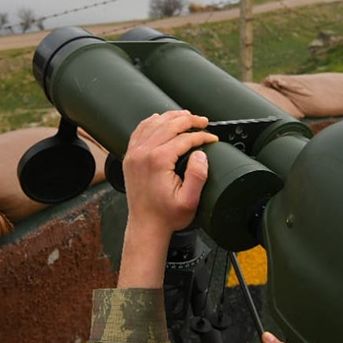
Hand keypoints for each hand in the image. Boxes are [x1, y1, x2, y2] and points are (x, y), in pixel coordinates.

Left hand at [116, 111, 217, 288]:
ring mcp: (134, 154)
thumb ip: (198, 176)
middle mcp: (143, 153)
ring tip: (187, 116)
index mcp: (158, 161)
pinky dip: (151, 122)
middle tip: (203, 121)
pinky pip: (139, 131)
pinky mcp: (130, 157)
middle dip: (189, 120)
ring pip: (154, 124)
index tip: (212, 138)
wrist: (146, 226)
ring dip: (172, 117)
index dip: (202, 136)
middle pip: (169, 125)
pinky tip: (160, 119)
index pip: (184, 138)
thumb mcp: (190, 201)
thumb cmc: (167, 216)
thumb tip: (201, 153)